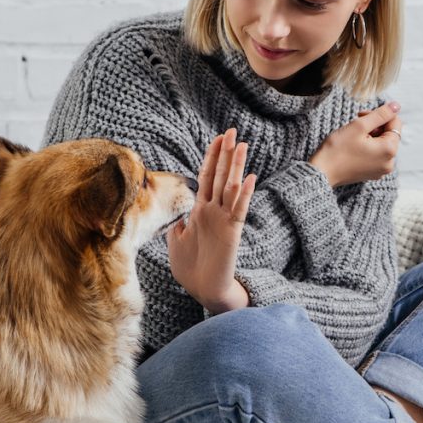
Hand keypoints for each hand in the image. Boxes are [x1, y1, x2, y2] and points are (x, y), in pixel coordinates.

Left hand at [167, 128, 255, 313]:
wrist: (204, 290)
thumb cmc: (191, 269)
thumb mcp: (175, 241)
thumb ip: (176, 223)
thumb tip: (173, 212)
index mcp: (200, 211)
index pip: (207, 177)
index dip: (211, 157)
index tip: (217, 138)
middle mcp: (214, 211)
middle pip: (221, 175)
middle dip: (225, 153)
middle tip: (232, 131)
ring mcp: (224, 220)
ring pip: (231, 187)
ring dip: (236, 166)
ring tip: (242, 145)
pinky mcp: (232, 232)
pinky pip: (239, 209)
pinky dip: (245, 194)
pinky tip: (250, 178)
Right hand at [309, 101, 401, 187]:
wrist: (321, 172)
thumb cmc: (338, 149)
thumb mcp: (360, 126)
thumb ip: (380, 114)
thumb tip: (396, 106)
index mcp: (389, 150)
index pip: (395, 123)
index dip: (380, 115)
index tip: (361, 115)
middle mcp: (389, 163)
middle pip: (389, 134)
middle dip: (375, 126)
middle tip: (355, 124)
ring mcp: (381, 170)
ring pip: (382, 144)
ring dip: (371, 136)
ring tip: (353, 137)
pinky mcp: (372, 173)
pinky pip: (376, 155)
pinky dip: (368, 147)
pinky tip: (354, 147)